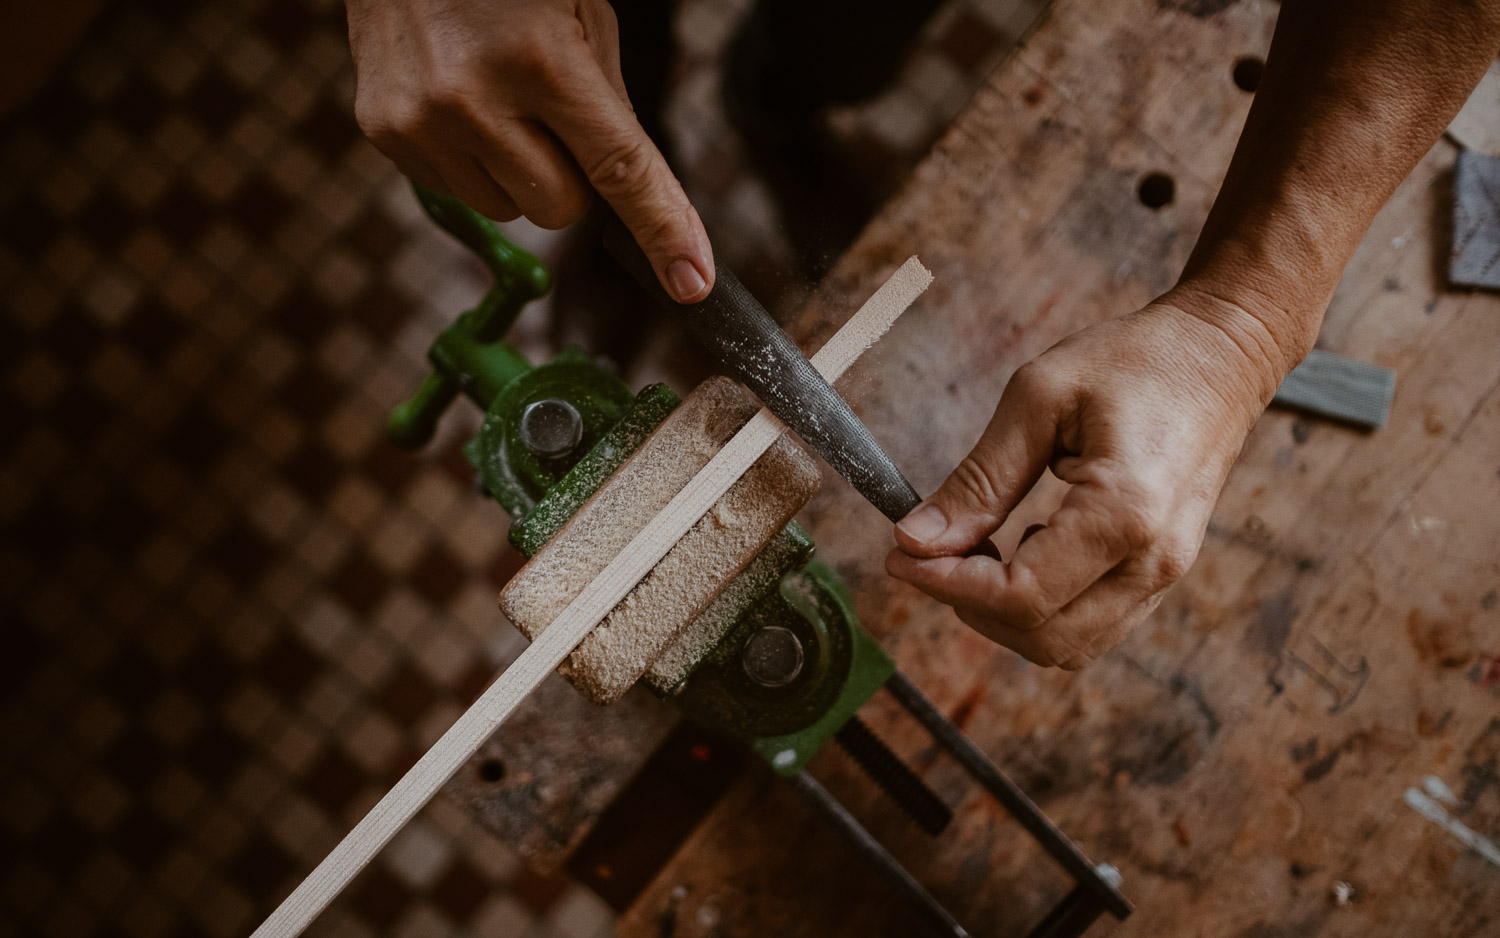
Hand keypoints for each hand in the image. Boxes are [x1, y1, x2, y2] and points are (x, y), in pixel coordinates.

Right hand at [346, 0, 714, 301]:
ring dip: (519, 172)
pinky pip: (459, 194)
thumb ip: (611, 105)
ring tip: (498, 97)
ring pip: (509, 211)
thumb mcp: (582, 14)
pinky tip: (459, 102)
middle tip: (552, 113)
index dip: (661, 228)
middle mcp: (474, 97)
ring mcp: (421, 121)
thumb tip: (639, 197)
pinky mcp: (385, 134)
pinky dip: (473, 163)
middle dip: (573, 177)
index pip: (617, 169)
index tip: (691, 281)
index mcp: (542, 60)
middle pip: (561, 209)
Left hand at [886, 293, 1278, 668]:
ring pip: (1067, 645)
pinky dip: (1039, 607)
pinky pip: (1091, 624)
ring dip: (1004, 614)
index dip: (947, 584)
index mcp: (1125, 513)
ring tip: (973, 548)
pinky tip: (1017, 550)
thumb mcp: (1039, 399)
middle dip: (970, 606)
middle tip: (928, 553)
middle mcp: (1155, 560)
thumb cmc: (1136, 361)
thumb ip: (979, 479)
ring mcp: (1165, 574)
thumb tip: (917, 538)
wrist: (1221, 355)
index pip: (1021, 594)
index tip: (901, 554)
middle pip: (1043, 636)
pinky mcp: (1161, 573)